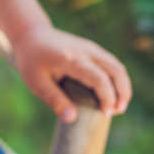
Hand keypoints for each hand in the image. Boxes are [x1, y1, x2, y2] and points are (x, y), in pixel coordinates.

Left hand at [12, 26, 131, 122]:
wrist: (30, 34)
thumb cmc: (31, 60)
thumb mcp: (36, 82)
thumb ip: (54, 99)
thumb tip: (72, 119)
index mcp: (71, 59)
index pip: (99, 78)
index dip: (107, 97)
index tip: (106, 114)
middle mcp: (85, 51)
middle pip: (115, 70)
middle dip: (123, 92)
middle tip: (117, 112)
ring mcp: (90, 47)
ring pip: (116, 65)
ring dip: (123, 85)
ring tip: (118, 106)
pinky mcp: (92, 48)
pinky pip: (111, 62)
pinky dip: (117, 78)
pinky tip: (113, 93)